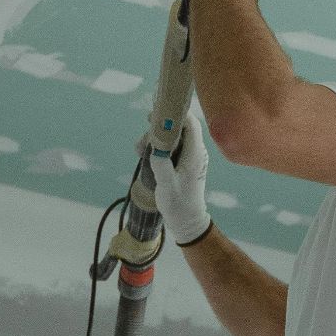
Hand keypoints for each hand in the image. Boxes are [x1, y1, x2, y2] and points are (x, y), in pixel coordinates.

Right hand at [147, 114, 213, 245]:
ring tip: (140, 151)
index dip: (175, 114)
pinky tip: (144, 156)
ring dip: (155, 140)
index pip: (190, 124)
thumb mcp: (167, 186)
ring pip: (172, 137)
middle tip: (143, 142)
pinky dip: (157, 148)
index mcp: (195, 154)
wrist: (187, 221)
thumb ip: (161, 164)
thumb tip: (154, 146)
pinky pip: (170, 147)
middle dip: (158, 130)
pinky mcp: (183, 163)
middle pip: (178, 128)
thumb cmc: (179, 204)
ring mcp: (189, 157)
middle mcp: (195, 152)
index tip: (156, 114)